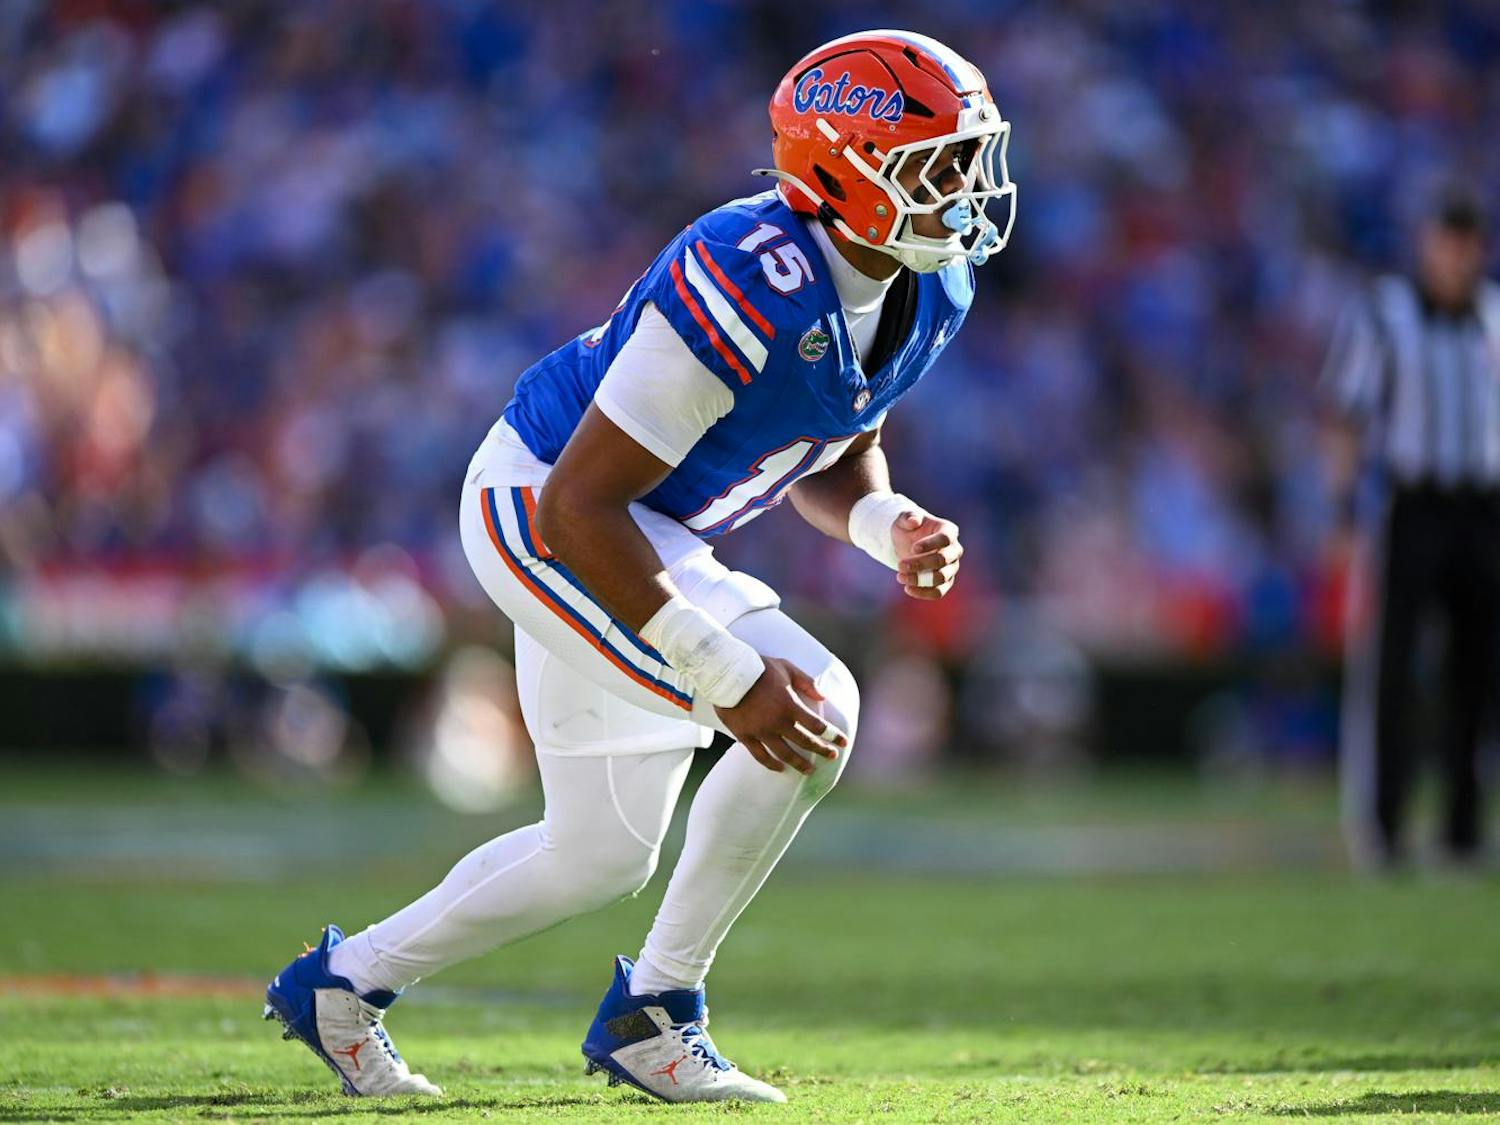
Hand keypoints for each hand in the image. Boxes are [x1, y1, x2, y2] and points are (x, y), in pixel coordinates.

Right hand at [714, 658, 847, 774]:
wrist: (726, 674)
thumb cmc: (758, 668)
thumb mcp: (786, 668)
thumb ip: (806, 682)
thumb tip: (823, 697)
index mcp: (790, 705)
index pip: (817, 726)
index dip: (833, 735)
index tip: (843, 743)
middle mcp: (778, 722)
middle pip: (805, 742)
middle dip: (822, 750)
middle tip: (832, 756)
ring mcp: (761, 732)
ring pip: (785, 754)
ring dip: (799, 764)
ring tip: (809, 771)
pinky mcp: (745, 737)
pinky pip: (761, 756)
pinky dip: (771, 764)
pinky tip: (780, 769)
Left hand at [893, 511, 961, 598]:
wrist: (906, 543)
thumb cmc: (908, 529)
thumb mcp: (903, 519)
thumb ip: (908, 516)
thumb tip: (914, 520)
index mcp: (948, 531)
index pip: (945, 539)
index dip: (930, 544)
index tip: (913, 548)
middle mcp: (954, 549)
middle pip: (943, 559)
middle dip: (920, 564)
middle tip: (900, 565)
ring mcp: (951, 567)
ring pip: (941, 577)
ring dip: (919, 579)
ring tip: (900, 576)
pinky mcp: (945, 582)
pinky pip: (939, 592)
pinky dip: (923, 593)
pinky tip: (907, 589)